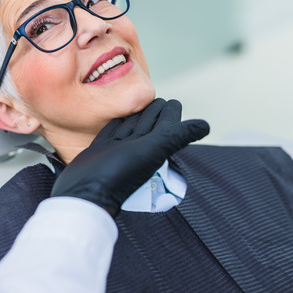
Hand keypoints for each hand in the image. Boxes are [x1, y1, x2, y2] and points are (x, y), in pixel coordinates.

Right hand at [50, 98, 208, 216]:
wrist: (85, 194)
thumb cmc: (118, 175)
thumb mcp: (151, 151)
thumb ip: (177, 137)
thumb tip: (206, 126)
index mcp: (152, 146)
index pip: (166, 123)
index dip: (171, 112)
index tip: (173, 102)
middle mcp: (136, 147)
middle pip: (148, 123)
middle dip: (154, 110)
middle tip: (157, 99)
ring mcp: (117, 148)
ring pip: (130, 125)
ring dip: (136, 114)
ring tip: (139, 104)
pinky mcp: (100, 149)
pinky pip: (111, 131)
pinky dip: (116, 123)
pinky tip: (117, 117)